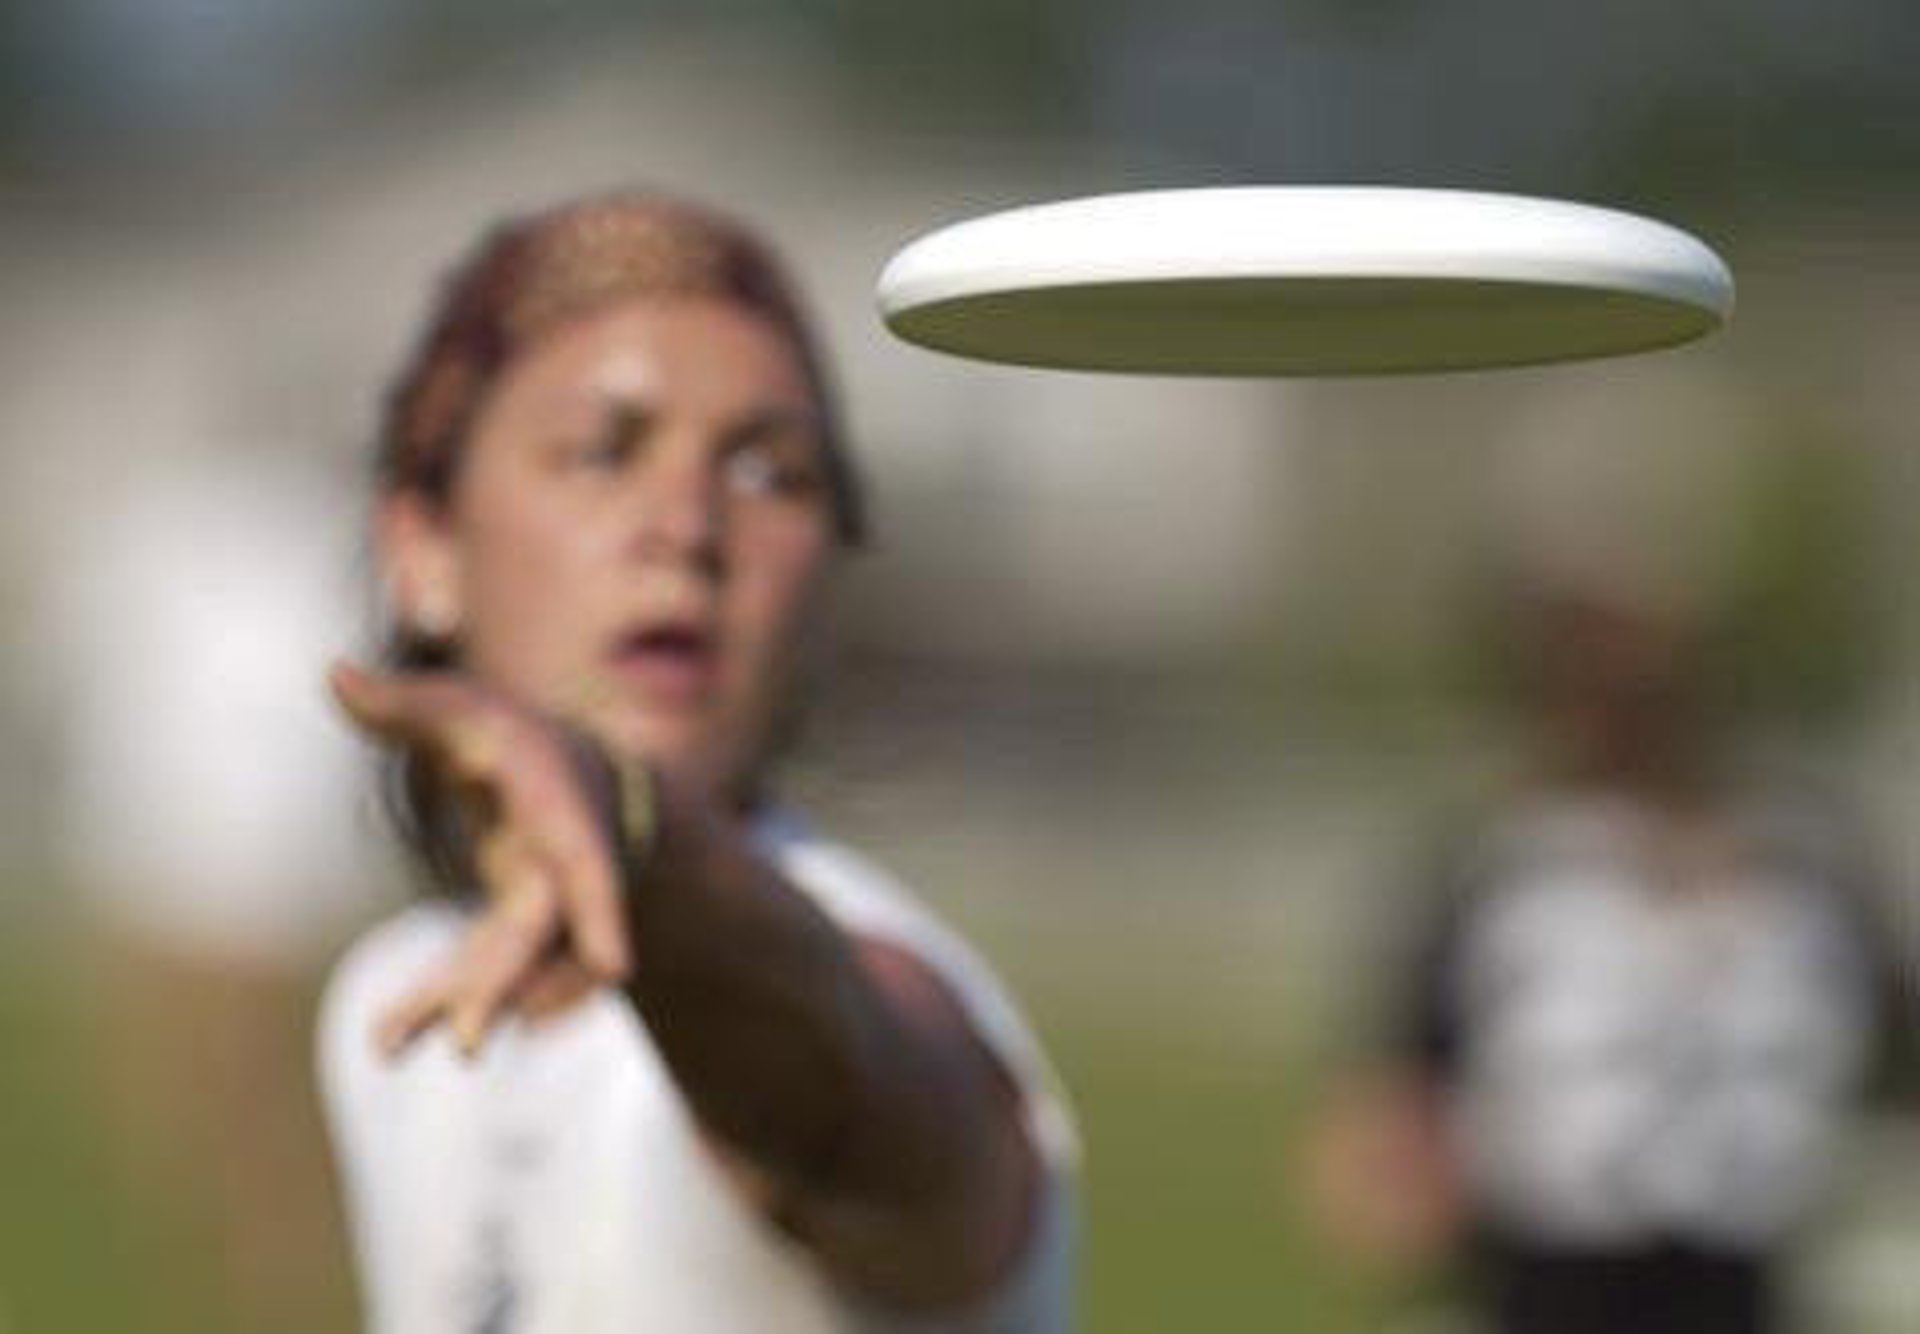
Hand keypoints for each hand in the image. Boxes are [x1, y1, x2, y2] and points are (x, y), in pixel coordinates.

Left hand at [330, 662, 632, 1057]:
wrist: (563, 769)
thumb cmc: (503, 731)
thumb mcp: (460, 708)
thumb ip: (403, 702)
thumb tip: (334, 676)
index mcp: (561, 812)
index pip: (588, 866)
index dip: (602, 914)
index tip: (617, 967)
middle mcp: (560, 872)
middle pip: (543, 937)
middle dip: (509, 986)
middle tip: (466, 1043)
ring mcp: (542, 909)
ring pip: (511, 969)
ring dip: (462, 1005)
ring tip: (382, 1045)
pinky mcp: (514, 935)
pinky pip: (488, 976)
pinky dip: (450, 1001)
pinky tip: (393, 1032)